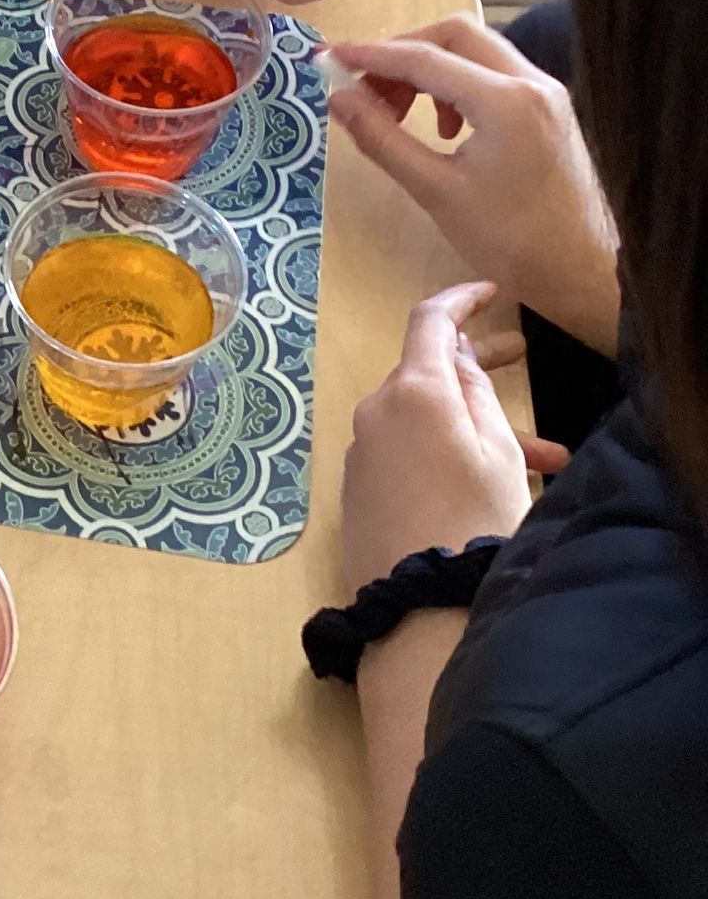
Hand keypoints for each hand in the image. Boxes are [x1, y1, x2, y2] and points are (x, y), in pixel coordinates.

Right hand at [325, 15, 619, 356]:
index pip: (425, 58)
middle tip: (366, 87)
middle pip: (454, 35)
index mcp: (505, 101)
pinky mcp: (549, 107)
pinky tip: (442, 127)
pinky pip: (495, 73)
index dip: (371, 56)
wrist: (579, 270)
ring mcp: (545, 91)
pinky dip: (458, 84)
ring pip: (476, 50)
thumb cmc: (509, 241)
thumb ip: (382, 138)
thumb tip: (338, 99)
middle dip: (403, 53)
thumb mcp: (435, 190)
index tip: (330, 58)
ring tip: (398, 112)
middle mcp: (531, 82)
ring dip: (430, 69)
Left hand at [341, 281, 564, 596]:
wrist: (422, 606)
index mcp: (413, 390)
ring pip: (424, 420)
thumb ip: (476, 391)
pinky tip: (488, 484)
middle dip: (477, 366)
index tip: (490, 293)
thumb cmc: (475, 519)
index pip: (429, 321)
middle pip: (426, 371)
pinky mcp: (357, 486)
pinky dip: (443, 454)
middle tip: (523, 357)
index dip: (461, 300)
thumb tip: (456, 355)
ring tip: (543, 457)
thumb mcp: (496, 449)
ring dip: (473, 426)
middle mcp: (376, 411)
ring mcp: (361, 450)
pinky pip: (405, 453)